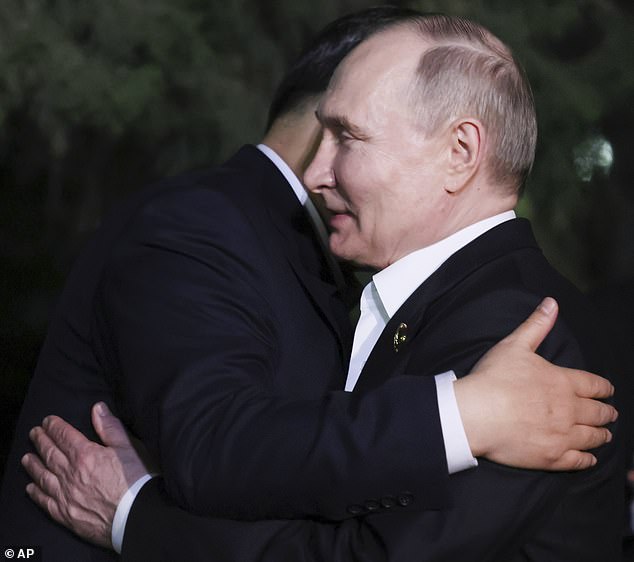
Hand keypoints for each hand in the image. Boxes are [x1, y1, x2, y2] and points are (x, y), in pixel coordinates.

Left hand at [21, 402, 151, 548]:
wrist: (137, 516)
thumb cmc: (138, 480)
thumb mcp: (129, 447)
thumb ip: (111, 427)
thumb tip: (97, 408)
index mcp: (86, 455)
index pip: (64, 436)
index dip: (54, 427)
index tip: (47, 421)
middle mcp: (71, 474)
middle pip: (50, 454)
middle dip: (41, 442)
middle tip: (34, 433)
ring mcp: (66, 495)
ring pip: (43, 476)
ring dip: (33, 465)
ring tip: (27, 457)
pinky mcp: (66, 515)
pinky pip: (45, 501)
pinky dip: (36, 493)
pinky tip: (31, 488)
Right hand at [455, 297, 616, 470]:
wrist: (476, 414)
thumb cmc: (493, 378)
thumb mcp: (514, 345)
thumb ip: (537, 325)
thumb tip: (551, 303)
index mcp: (561, 382)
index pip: (593, 384)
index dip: (603, 387)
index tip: (608, 390)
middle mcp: (568, 409)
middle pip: (597, 412)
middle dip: (606, 412)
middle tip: (609, 414)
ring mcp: (562, 435)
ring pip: (592, 437)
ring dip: (601, 435)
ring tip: (604, 435)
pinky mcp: (551, 457)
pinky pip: (578, 461)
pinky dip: (587, 459)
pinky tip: (589, 458)